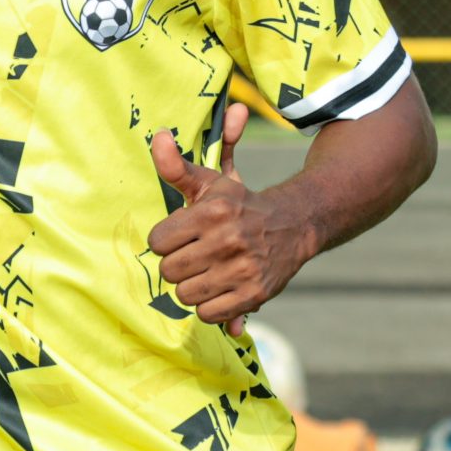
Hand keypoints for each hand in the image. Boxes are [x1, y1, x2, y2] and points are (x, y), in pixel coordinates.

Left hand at [146, 104, 307, 337]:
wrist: (292, 226)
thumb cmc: (238, 204)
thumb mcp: (209, 182)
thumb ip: (175, 165)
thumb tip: (159, 136)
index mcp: (212, 211)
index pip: (158, 241)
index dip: (165, 241)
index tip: (179, 236)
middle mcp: (228, 240)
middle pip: (170, 271)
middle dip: (176, 265)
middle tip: (192, 256)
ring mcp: (243, 270)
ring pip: (186, 295)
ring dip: (191, 287)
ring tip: (204, 272)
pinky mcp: (255, 295)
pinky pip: (208, 314)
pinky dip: (208, 306)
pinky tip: (218, 289)